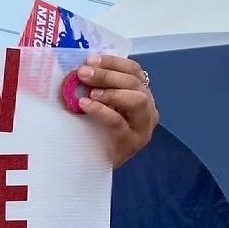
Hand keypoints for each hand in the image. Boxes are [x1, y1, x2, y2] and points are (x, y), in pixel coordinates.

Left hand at [75, 54, 157, 168]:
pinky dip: (102, 111)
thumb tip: (80, 67)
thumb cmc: (95, 133)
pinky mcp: (131, 144)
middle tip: (83, 73)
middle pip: (135, 83)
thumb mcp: (99, 106)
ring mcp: (142, 128)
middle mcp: (148, 109)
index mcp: (141, 95)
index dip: (114, 62)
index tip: (91, 59)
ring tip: (89, 93)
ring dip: (111, 92)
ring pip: (137, 101)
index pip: (134, 71)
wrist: (92, 167)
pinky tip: (86, 106)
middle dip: (108, 75)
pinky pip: (119, 123)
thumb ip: (97, 87)